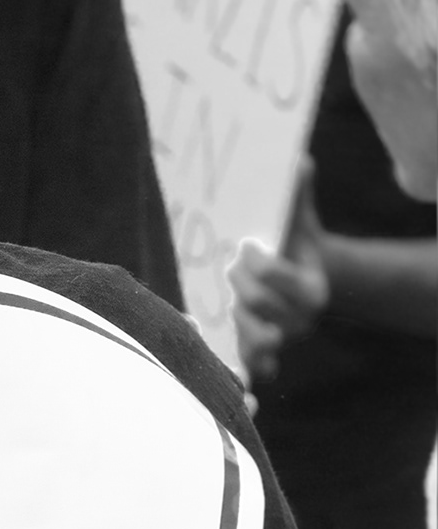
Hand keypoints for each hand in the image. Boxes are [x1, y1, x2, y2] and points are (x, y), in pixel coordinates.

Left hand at [228, 167, 328, 383]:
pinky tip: (216, 339)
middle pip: (260, 308)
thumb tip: (297, 160)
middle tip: (230, 266)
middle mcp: (301, 319)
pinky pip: (250, 368)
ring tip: (229, 300)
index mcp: (313, 288)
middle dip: (240, 284)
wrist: (296, 273)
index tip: (245, 244)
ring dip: (235, 319)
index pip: (279, 277)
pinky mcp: (262, 355)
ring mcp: (281, 341)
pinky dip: (235, 361)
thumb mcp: (296, 216)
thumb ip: (296, 192)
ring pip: (256, 343)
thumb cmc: (292, 241)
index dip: (257, 262)